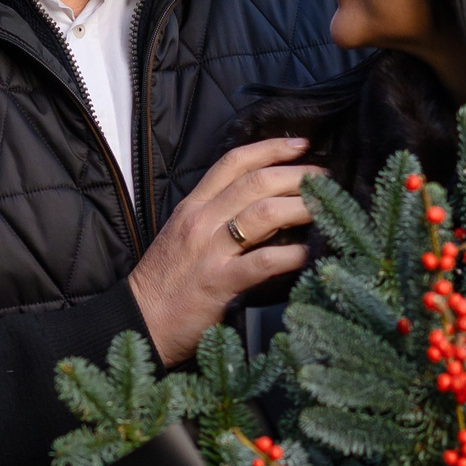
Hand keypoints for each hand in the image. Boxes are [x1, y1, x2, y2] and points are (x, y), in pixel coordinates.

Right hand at [129, 137, 320, 365]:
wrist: (140, 321)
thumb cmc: (165, 281)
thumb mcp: (183, 236)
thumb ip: (215, 217)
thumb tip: (263, 205)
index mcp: (193, 207)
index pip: (233, 163)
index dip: (270, 148)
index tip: (301, 144)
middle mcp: (201, 221)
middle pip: (256, 182)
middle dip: (296, 175)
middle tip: (324, 178)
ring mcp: (210, 251)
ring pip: (263, 213)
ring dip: (300, 206)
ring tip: (325, 208)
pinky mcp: (219, 283)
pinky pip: (262, 261)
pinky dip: (291, 255)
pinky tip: (308, 254)